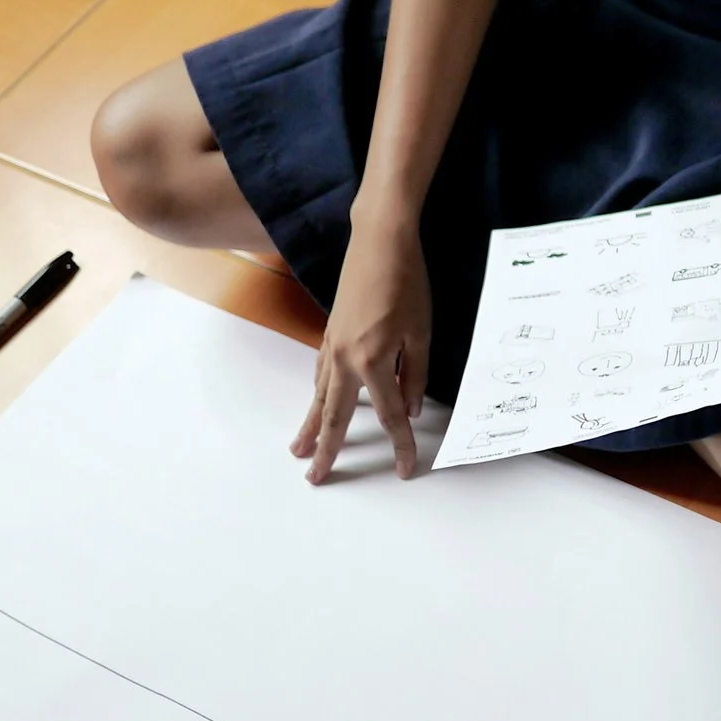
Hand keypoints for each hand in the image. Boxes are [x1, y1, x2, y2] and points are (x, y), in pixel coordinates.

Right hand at [292, 211, 432, 481]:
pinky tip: (318, 402)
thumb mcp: (422, 332)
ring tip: (299, 448)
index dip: (400, 444)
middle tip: (314, 478)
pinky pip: (321, 373)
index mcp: (372, 361)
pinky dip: (318, 394)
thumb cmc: (407, 283)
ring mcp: (333, 345)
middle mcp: (345, 359)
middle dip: (326, 448)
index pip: (390, 415)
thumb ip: (415, 374)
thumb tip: (410, 409)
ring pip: (321, 395)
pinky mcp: (331, 332)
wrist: (380, 242)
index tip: (405, 469)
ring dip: (311, 424)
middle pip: (336, 415)